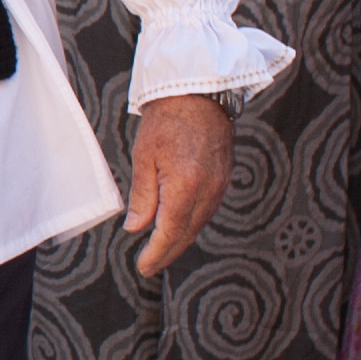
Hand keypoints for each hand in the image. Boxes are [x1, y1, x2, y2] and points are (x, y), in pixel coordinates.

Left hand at [125, 92, 229, 270]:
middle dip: (168, 253)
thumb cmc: (167, 120)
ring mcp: (220, 186)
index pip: (170, 232)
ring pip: (199, 224)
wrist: (198, 93)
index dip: (156, 253)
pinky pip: (207, 210)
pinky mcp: (224, 179)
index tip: (143, 267)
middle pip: (187, 233)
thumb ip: (142, 197)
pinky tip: (179, 227)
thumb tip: (136, 229)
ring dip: (180, 240)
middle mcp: (207, 191)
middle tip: (150, 266)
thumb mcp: (144, 157)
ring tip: (161, 251)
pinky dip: (192, 223)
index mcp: (185, 186)